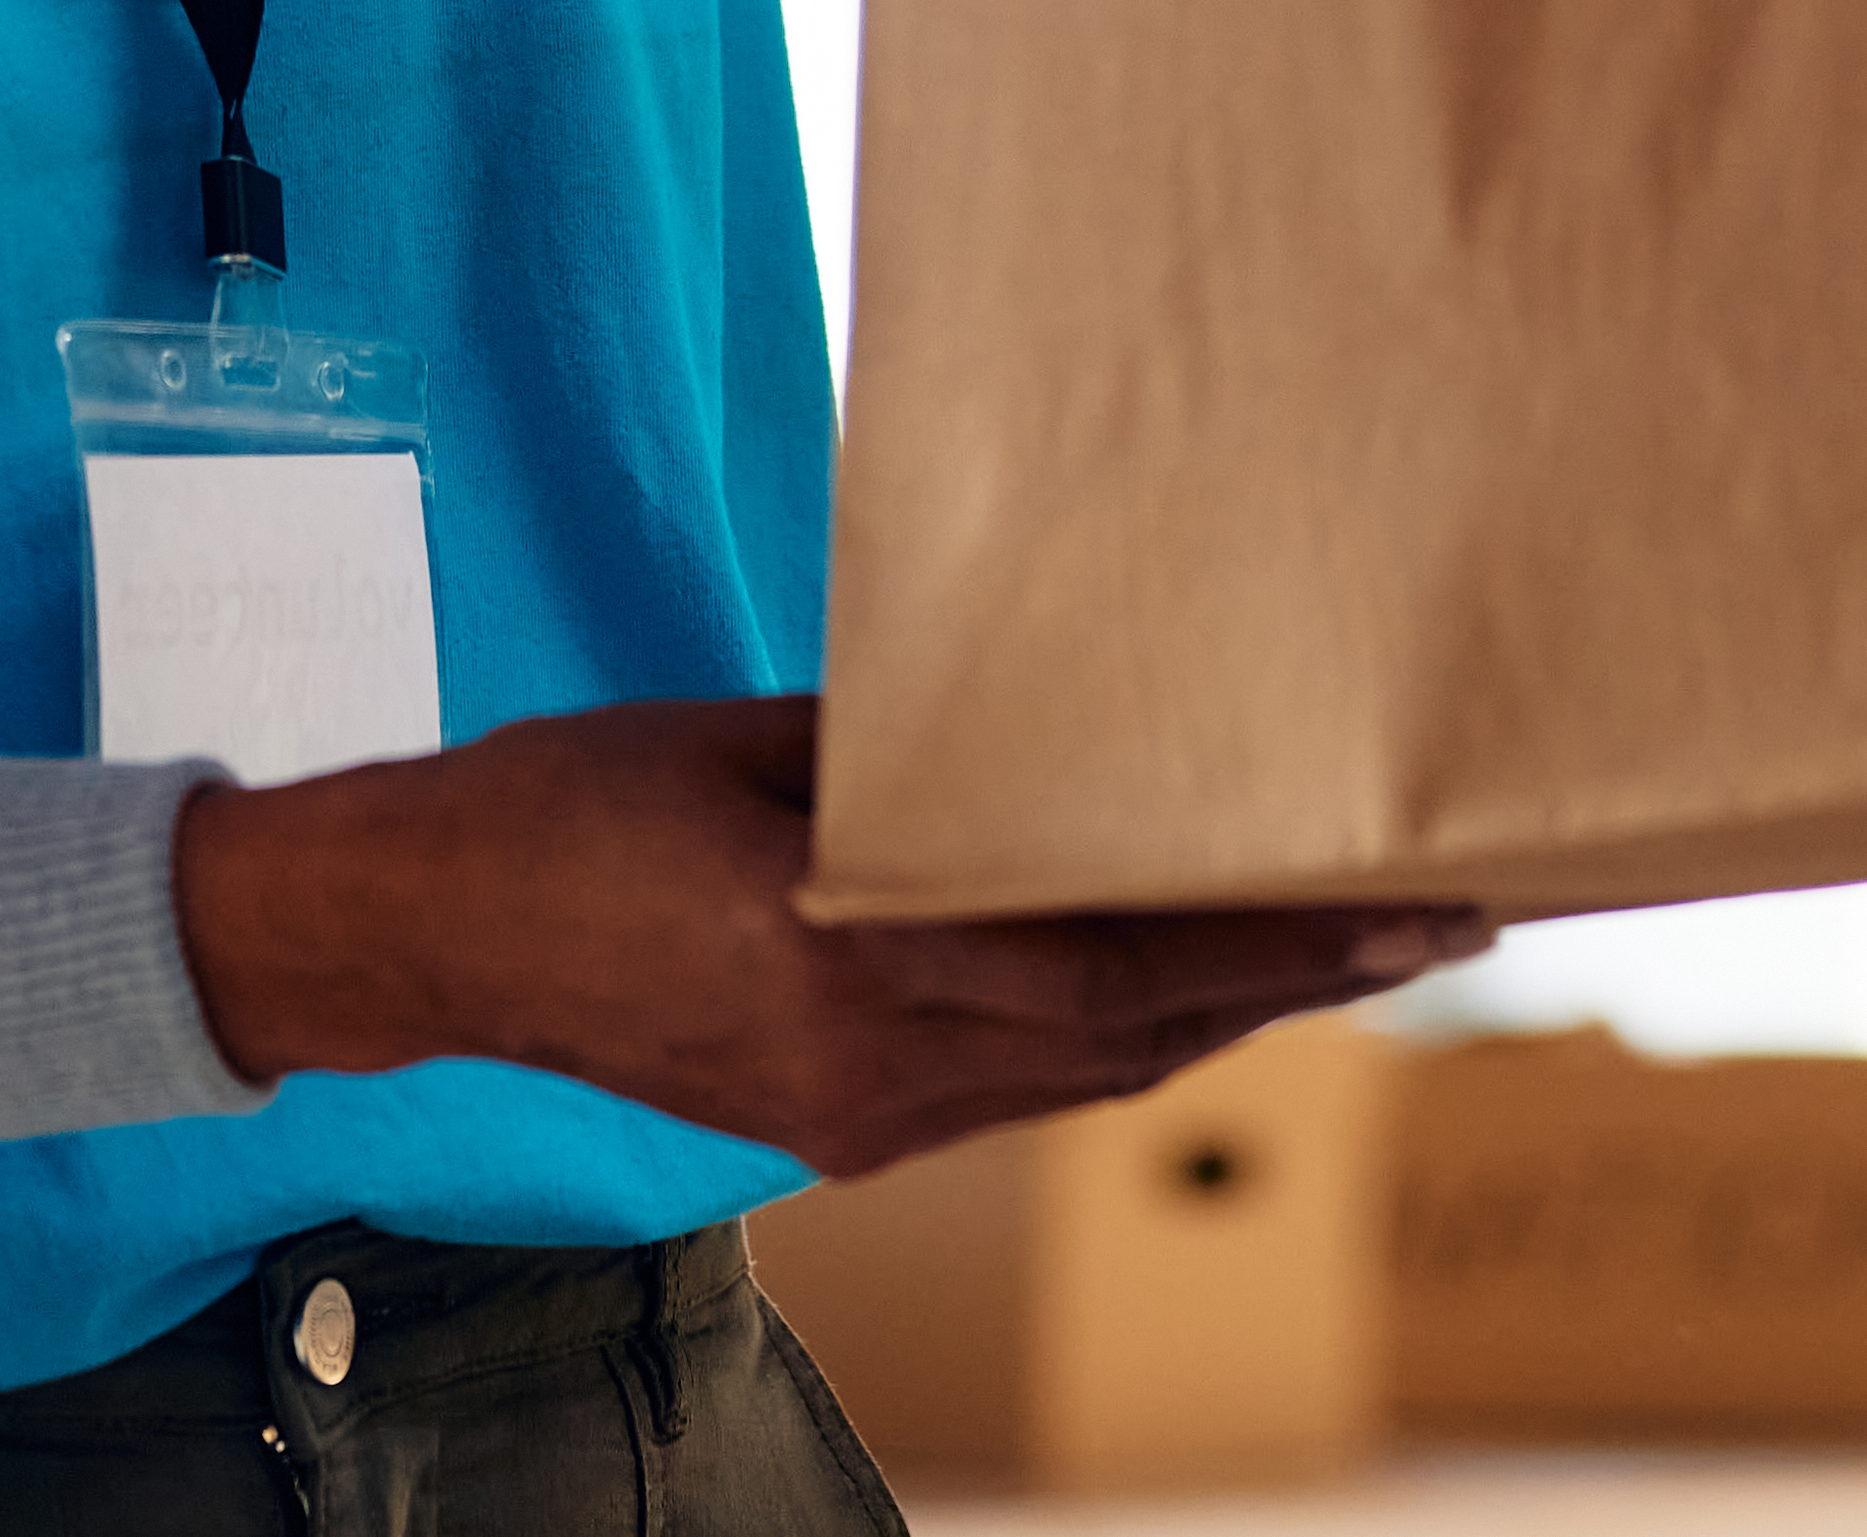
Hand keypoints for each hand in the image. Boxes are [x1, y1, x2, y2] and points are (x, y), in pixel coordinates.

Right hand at [173, 694, 1485, 1177]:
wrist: (428, 935)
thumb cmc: (571, 802)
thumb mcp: (746, 739)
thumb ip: (902, 757)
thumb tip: (1046, 734)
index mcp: (847, 954)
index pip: (1123, 961)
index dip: (1281, 940)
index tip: (1412, 904)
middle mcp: (872, 1061)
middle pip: (1143, 1033)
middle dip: (1300, 979)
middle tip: (1438, 919)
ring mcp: (855, 1114)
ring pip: (1094, 1075)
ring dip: (1225, 1015)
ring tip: (1343, 950)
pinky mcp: (836, 1131)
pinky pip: (1022, 1090)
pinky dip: (1120, 1038)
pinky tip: (1180, 990)